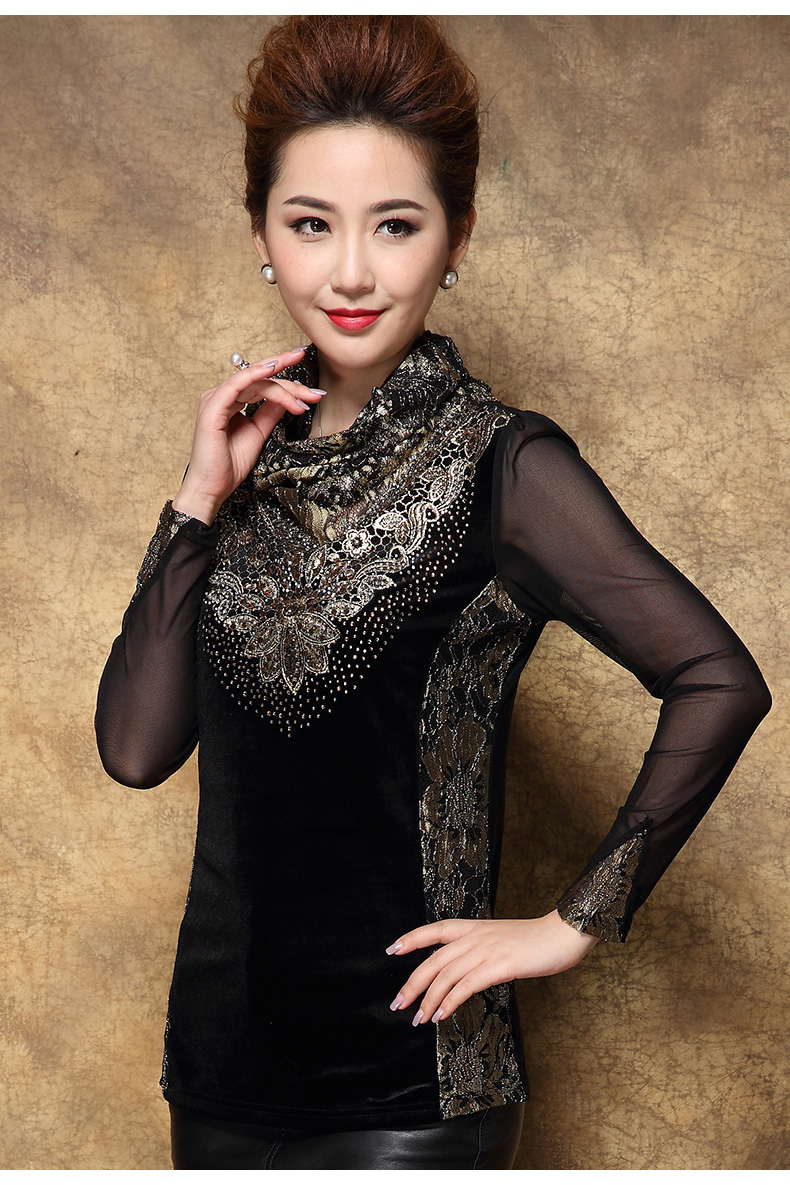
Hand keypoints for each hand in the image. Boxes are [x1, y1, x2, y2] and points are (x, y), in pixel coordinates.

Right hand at [171, 345, 323, 524]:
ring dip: (283, 387)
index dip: (290, 388)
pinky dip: (256, 374)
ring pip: (255, 381)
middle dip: (291, 384)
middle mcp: (221, 395)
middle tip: (316, 392)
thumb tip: (289, 397)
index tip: (313, 396)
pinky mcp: (212, 406)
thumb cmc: (229, 464)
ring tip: (305, 395)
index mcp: (231, 400)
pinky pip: (237, 383)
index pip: (264, 386)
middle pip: (261, 380)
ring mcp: (215, 399)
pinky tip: (274, 368)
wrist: (212, 487)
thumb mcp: (259, 433)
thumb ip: (270, 413)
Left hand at [385, 911, 598, 1025]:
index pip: (434, 929)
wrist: (562, 933)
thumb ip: (481, 948)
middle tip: (398, 1003)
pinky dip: (450, 1001)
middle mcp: (475, 936)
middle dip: (413, 983)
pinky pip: (466, 985)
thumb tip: (465, 968)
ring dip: (429, 999)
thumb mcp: (501, 937)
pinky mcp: (499, 965)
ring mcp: (486, 950)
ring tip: (418, 1018)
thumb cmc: (535, 939)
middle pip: (434, 959)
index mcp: (474, 927)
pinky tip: (442, 1014)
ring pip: (446, 975)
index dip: (411, 938)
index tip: (392, 949)